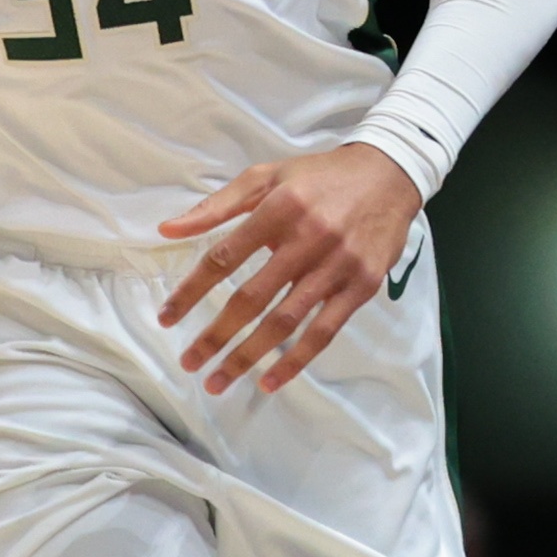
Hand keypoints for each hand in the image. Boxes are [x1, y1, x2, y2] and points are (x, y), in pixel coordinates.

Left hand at [155, 144, 424, 395]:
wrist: (390, 174)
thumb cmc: (318, 176)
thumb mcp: (266, 177)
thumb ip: (216, 205)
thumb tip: (168, 230)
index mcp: (278, 209)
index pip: (224, 258)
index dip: (191, 291)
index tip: (166, 318)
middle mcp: (307, 239)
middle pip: (252, 298)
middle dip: (216, 335)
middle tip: (189, 362)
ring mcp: (337, 267)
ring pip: (285, 321)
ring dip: (248, 356)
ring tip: (217, 381)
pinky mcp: (362, 287)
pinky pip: (324, 332)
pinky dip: (296, 361)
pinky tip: (270, 382)